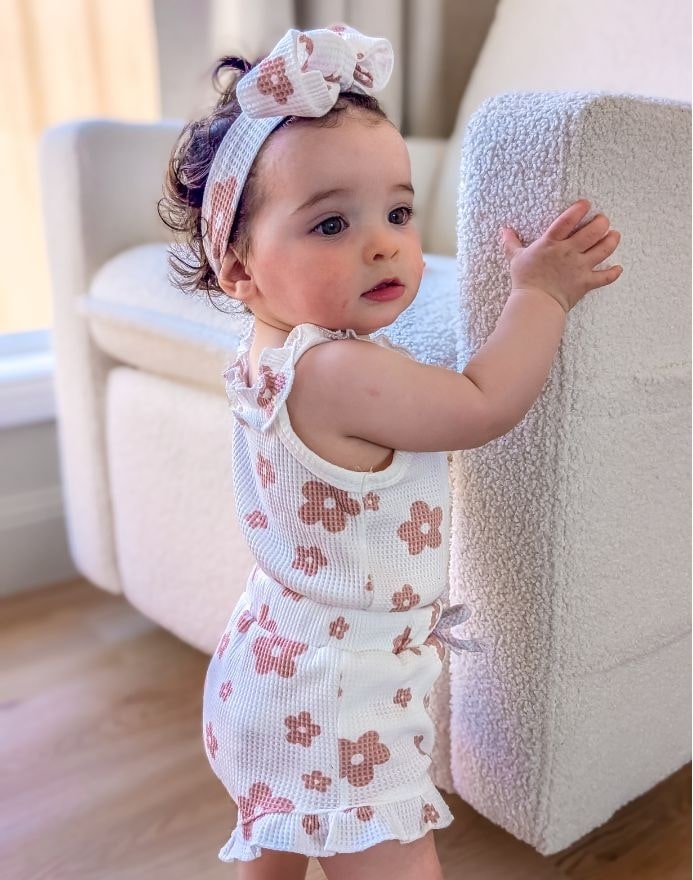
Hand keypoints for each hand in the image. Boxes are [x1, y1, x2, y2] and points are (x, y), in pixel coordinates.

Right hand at [500, 199, 622, 312]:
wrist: (535, 304)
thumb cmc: (525, 280)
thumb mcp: (516, 258)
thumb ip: (511, 243)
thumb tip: (504, 230)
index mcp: (552, 243)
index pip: (568, 220)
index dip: (579, 209)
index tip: (586, 204)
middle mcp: (569, 252)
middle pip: (593, 232)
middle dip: (602, 223)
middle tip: (603, 220)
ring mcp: (580, 267)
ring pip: (603, 249)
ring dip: (612, 240)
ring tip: (614, 235)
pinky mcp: (586, 282)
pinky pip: (605, 277)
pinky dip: (613, 273)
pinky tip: (618, 268)